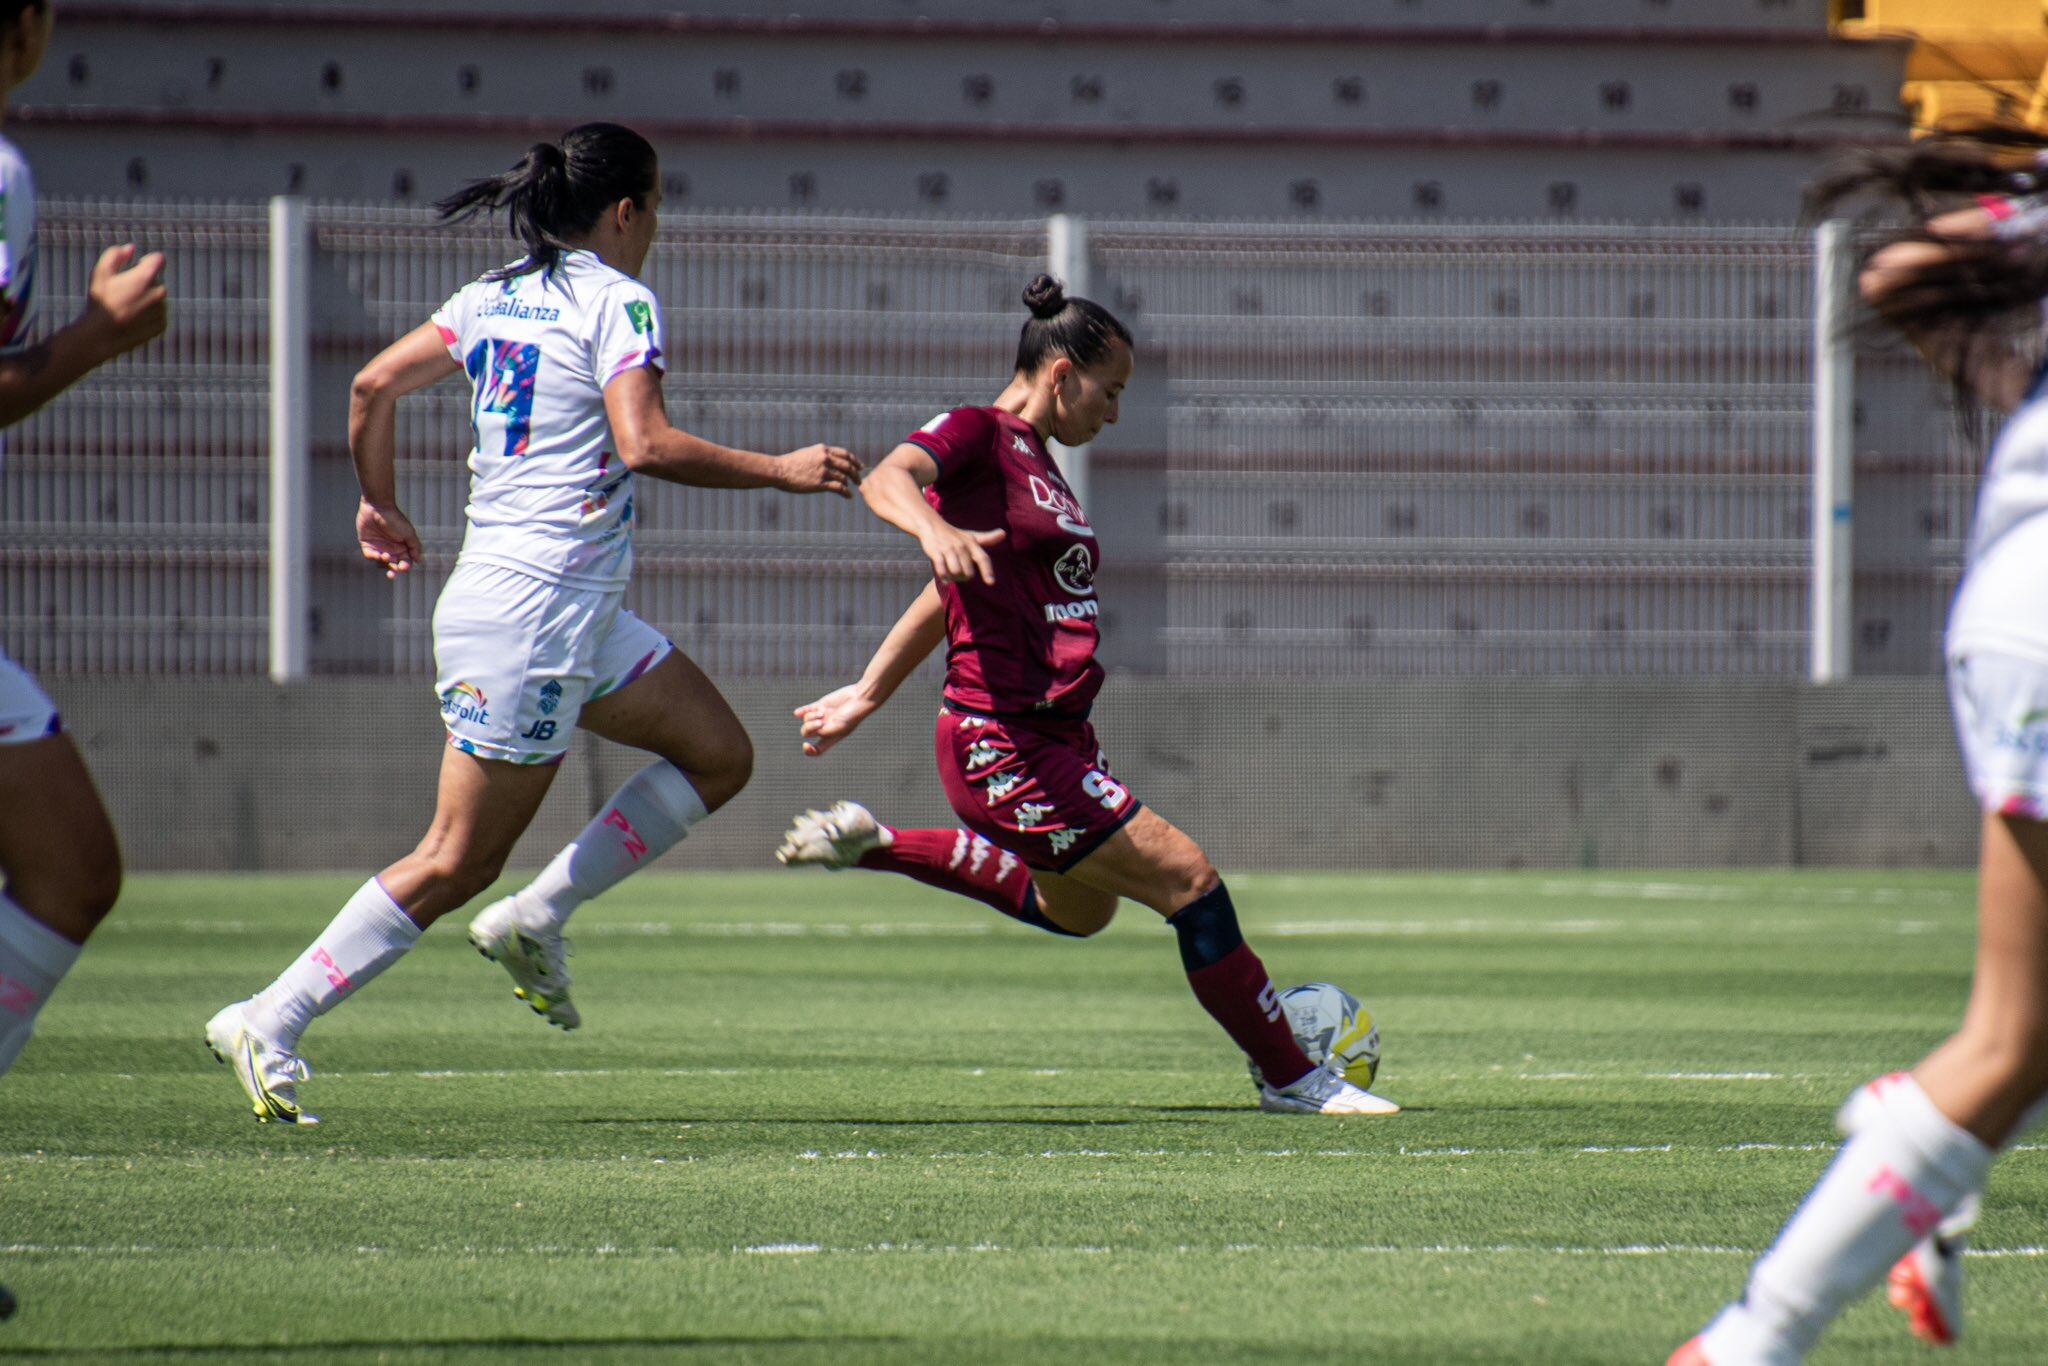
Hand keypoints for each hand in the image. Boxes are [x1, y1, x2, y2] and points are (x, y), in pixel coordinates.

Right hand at [80, 244, 168, 360]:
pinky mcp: (162, 325)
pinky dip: (147, 314)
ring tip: (124, 307)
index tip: (136, 266)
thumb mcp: (100, 272)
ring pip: (156, 298)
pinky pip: (157, 314)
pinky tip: (130, 319)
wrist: (101, 335)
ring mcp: (162, 310)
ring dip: (145, 298)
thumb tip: (131, 248)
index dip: (146, 261)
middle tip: (122, 292)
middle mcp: (160, 293)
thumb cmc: (100, 301)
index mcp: (147, 277)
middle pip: (155, 280)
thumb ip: (115, 255)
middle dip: (142, 282)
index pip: (158, 259)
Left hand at [357, 500, 422, 578]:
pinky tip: (378, 554)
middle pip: (393, 565)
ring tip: (385, 557)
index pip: (405, 562)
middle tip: (392, 574)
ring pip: (381, 563)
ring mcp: (379, 547)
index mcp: (402, 547)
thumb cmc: (395, 519)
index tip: (403, 567)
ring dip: (384, 563)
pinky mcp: (367, 545)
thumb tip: (419, 561)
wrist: (378, 507)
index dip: (405, 566)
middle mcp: (391, 549)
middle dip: (393, 571)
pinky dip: (374, 558)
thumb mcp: (409, 533)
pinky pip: (370, 556)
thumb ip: (415, 547)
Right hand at [775, 444, 863, 497]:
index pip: (845, 454)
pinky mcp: (820, 483)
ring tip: (852, 488)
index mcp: (823, 450)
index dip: (855, 461)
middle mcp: (826, 459)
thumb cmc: (790, 463)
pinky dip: (846, 492)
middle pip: (848, 466)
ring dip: (850, 484)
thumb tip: (830, 460)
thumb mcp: (808, 453)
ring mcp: (824, 471)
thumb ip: (820, 455)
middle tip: (859, 480)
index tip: (860, 466)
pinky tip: (848, 496)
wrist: (779, 470)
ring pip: (844, 477)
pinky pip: (839, 488)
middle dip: (856, 473)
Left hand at [794, 684, 877, 756]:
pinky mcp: (821, 705)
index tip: (806, 745)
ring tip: (822, 712)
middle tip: (821, 721)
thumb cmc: (852, 715)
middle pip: (806, 732)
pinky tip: (798, 713)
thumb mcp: (838, 727)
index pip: (816, 749)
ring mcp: (822, 717)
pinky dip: (801, 712)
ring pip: (805, 720)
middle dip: (810, 727)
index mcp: (831, 738)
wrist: (859, 698)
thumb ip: (822, 730)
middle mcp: (825, 728)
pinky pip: (805, 710)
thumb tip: (809, 726)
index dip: (809, 751)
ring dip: (810, 716)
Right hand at [918, 523, 1005, 585]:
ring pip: (956, 572)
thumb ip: (987, 539)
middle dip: (964, 578)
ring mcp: (948, 549)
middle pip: (969, 572)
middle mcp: (962, 546)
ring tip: (950, 575)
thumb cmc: (953, 534)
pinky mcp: (936, 552)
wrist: (931, 524)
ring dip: (954, 578)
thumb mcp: (971, 536)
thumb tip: (1004, 534)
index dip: (987, 571)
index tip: (991, 582)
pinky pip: (942, 570)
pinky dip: (944, 577)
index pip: (983, 558)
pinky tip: (944, 578)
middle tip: (959, 576)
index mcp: (972, 543)